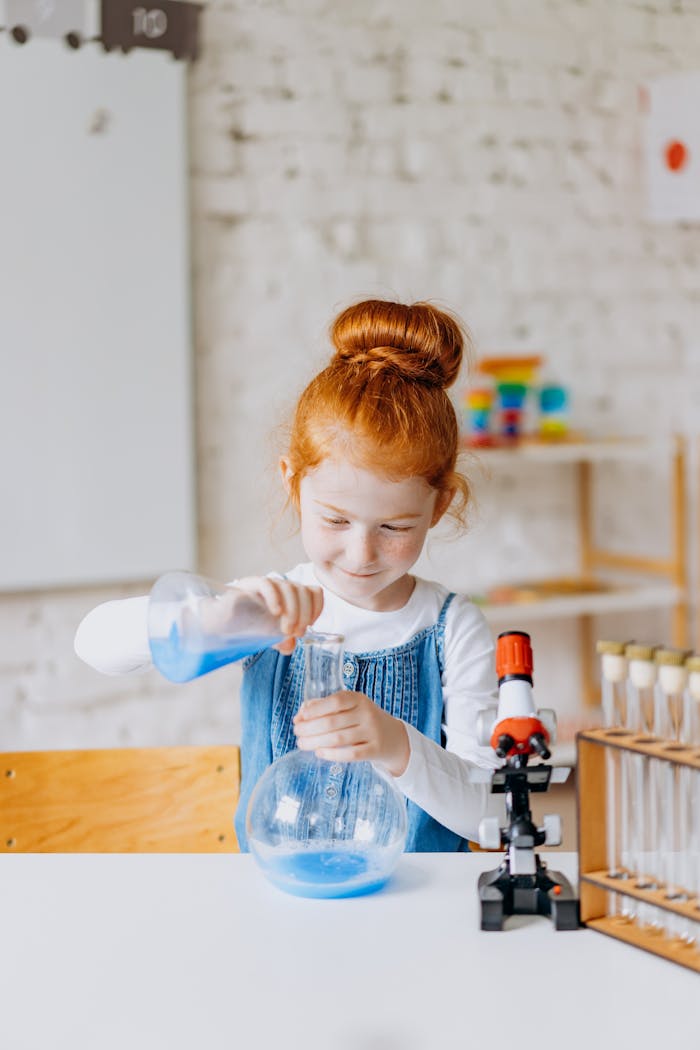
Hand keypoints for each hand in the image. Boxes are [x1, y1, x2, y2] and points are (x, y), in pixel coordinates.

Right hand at [233, 576, 322, 654]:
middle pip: (303, 590)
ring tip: (286, 630)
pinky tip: (275, 613)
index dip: (316, 607)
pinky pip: (267, 584)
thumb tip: (291, 646)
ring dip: (293, 611)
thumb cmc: (246, 627)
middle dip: (305, 613)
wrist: (220, 625)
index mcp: (290, 596)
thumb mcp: (270, 637)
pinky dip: (275, 598)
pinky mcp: (249, 584)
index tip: (310, 624)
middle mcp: (280, 587)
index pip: (313, 591)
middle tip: (297, 632)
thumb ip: (283, 641)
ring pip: (289, 587)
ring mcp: (265, 584)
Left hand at [293, 691, 409, 776]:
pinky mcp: (375, 750)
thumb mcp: (349, 707)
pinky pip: (351, 754)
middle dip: (310, 729)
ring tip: (302, 744)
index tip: (300, 717)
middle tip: (297, 733)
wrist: (392, 736)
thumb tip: (300, 715)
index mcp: (358, 699)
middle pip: (333, 722)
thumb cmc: (362, 719)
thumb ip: (324, 707)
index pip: (335, 701)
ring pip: (339, 739)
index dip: (315, 709)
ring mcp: (372, 732)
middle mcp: (367, 713)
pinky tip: (319, 753)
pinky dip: (333, 755)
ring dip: (316, 742)